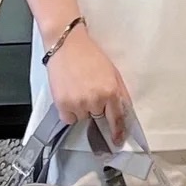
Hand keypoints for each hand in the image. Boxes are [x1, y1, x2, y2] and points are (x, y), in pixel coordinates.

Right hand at [46, 26, 130, 142]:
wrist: (66, 45)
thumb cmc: (89, 55)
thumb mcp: (112, 72)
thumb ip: (119, 93)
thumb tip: (124, 111)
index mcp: (110, 92)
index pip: (116, 119)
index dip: (117, 132)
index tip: (117, 140)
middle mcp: (95, 101)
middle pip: (98, 118)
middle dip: (96, 109)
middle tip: (88, 91)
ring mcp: (78, 104)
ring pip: (82, 118)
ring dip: (81, 109)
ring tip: (77, 89)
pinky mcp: (62, 104)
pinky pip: (68, 118)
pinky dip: (69, 111)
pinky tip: (68, 94)